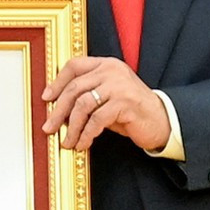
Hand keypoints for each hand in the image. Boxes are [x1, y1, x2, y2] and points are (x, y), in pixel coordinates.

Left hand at [42, 57, 170, 152]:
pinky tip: (83, 144)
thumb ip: (88, 96)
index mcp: (106, 64)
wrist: (162, 120)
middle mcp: (112, 71)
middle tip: (49, 127)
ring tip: (68, 141)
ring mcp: (119, 85)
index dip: (57, 82)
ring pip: (83, 104)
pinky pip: (97, 119)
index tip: (46, 98)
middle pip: (75, 87)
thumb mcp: (108, 97)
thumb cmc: (131, 111)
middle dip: (58, 110)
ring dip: (72, 127)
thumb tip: (59, 111)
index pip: (74, 65)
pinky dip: (86, 134)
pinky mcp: (125, 103)